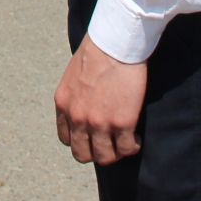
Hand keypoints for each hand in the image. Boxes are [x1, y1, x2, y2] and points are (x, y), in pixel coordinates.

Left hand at [54, 37, 146, 165]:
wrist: (115, 43)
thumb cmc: (98, 51)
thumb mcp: (74, 75)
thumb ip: (75, 95)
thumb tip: (84, 104)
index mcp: (64, 104)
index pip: (66, 138)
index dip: (81, 140)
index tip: (92, 136)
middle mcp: (78, 118)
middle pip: (82, 154)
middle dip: (96, 152)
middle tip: (109, 144)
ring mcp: (99, 123)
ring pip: (105, 157)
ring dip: (116, 153)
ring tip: (125, 142)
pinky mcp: (122, 123)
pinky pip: (127, 149)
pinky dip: (133, 147)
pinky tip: (136, 138)